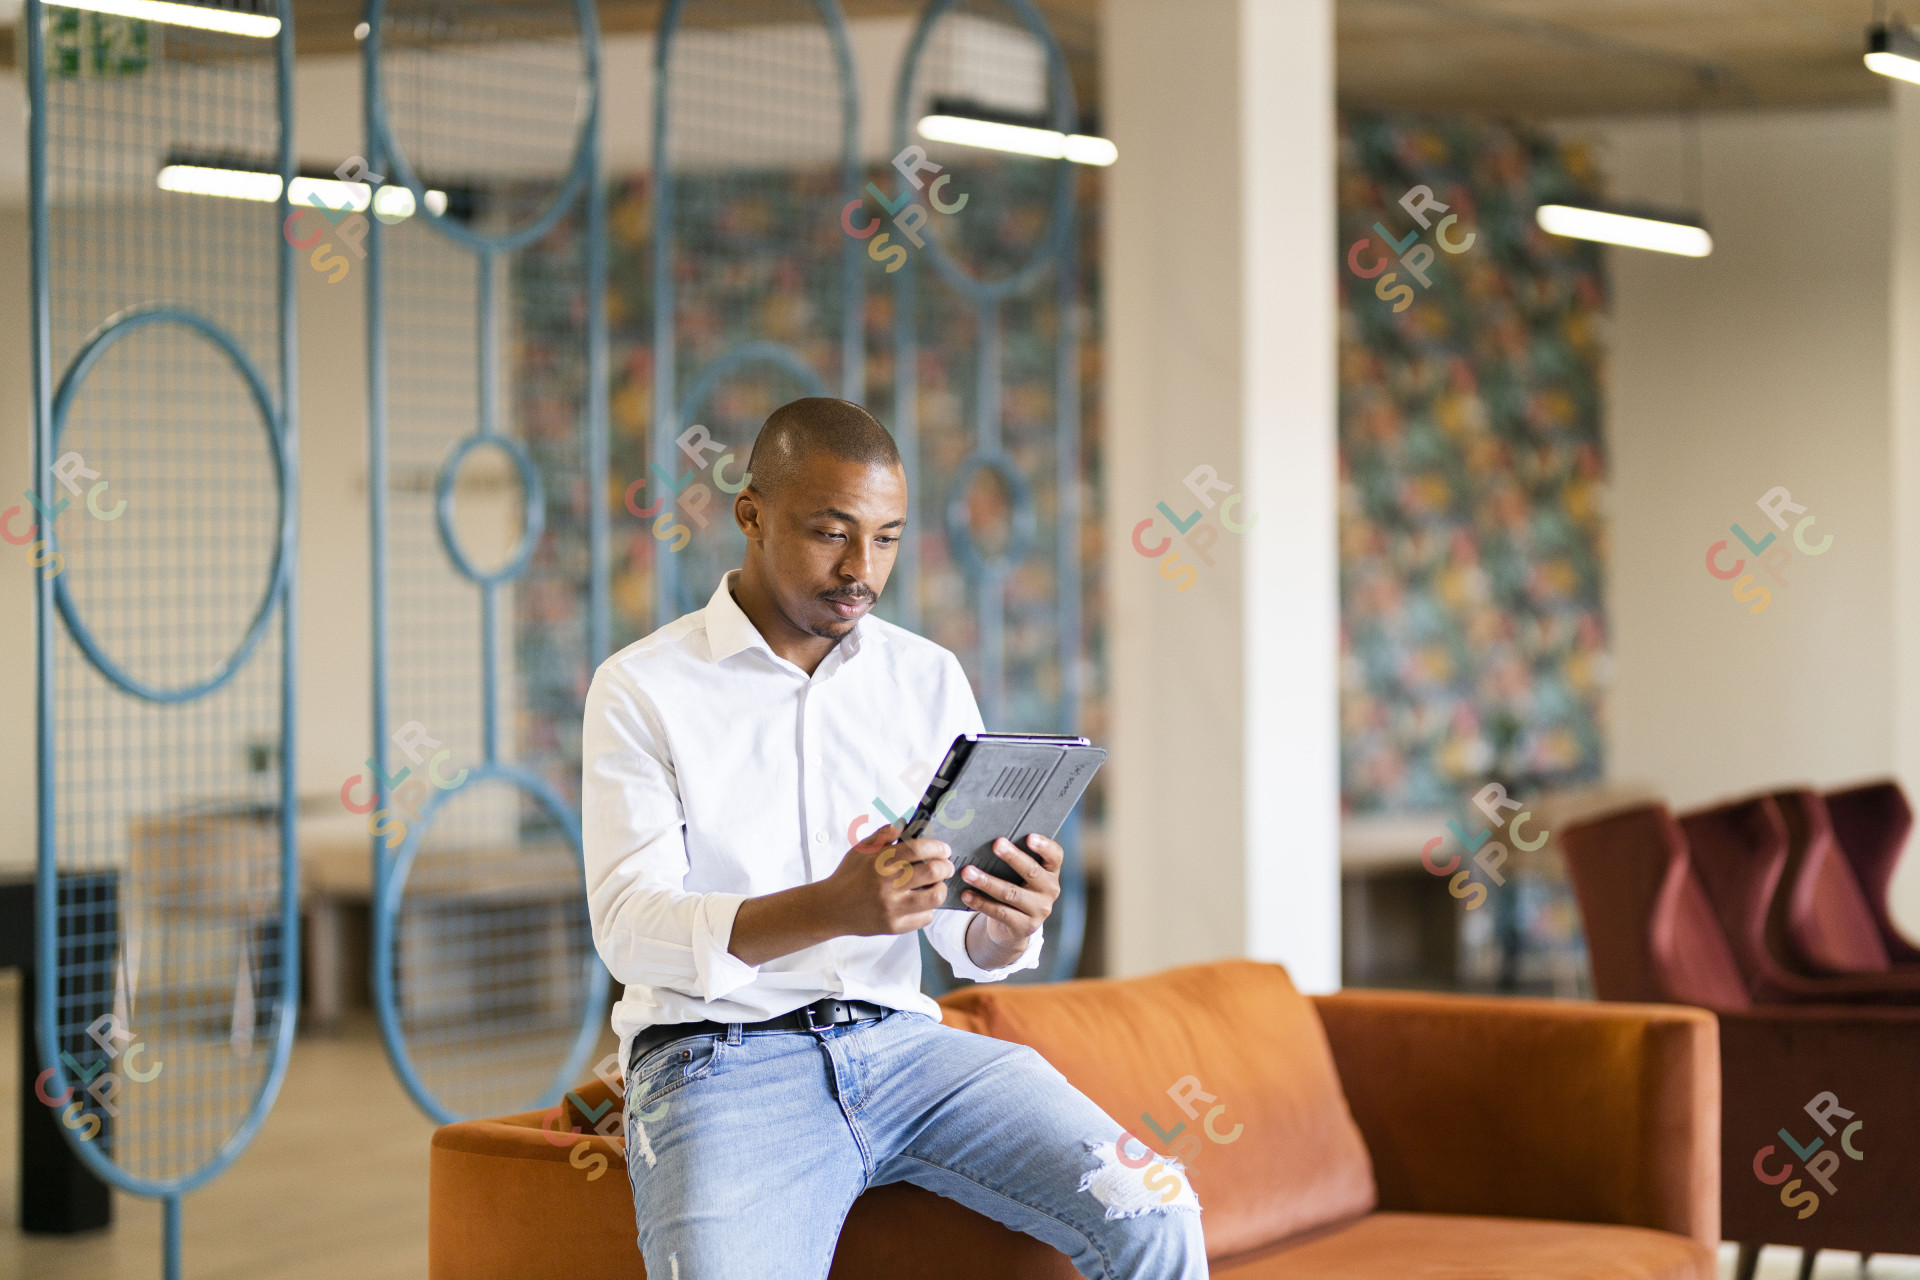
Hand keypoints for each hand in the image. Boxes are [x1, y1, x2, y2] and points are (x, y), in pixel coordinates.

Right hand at [817, 825, 953, 937]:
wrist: (831, 908)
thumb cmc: (848, 876)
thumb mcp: (861, 850)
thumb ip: (883, 835)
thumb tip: (905, 823)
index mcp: (880, 862)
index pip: (917, 848)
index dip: (937, 847)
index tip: (944, 849)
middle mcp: (887, 885)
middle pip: (932, 871)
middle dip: (945, 866)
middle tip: (945, 867)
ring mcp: (892, 908)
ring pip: (934, 896)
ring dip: (940, 888)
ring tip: (935, 885)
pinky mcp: (894, 926)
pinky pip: (926, 917)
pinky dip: (928, 909)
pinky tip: (920, 903)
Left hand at [961, 833, 1061, 954]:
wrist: (1013, 926)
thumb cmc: (1015, 887)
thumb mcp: (1020, 874)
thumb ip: (1013, 859)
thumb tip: (989, 839)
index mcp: (1051, 872)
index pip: (1055, 856)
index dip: (1044, 846)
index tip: (1029, 836)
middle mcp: (1050, 890)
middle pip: (1032, 872)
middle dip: (1013, 857)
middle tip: (996, 844)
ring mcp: (1039, 910)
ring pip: (1011, 893)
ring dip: (987, 881)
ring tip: (968, 872)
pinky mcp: (1024, 926)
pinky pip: (1000, 912)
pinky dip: (981, 902)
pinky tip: (966, 894)